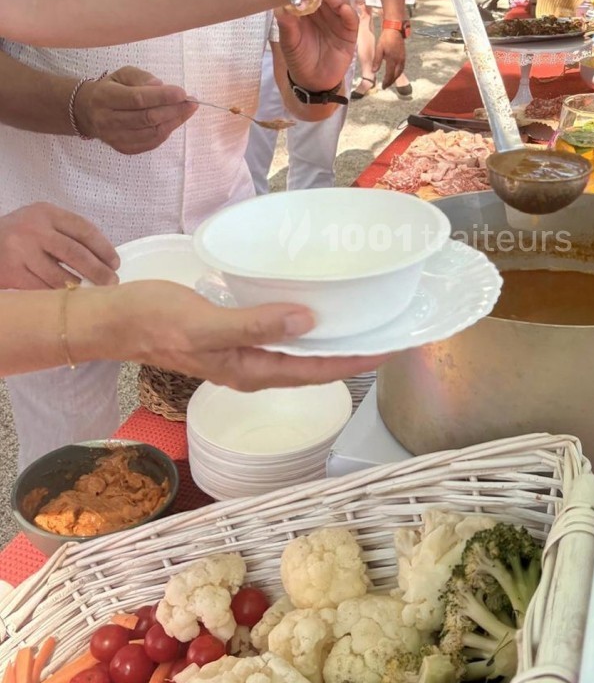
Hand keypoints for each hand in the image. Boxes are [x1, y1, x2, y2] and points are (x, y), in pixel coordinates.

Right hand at [0, 203, 118, 288]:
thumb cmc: (17, 236)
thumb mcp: (39, 223)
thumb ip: (64, 233)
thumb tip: (102, 259)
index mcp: (46, 213)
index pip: (84, 229)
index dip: (104, 248)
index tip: (115, 263)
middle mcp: (33, 229)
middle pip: (75, 253)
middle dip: (98, 270)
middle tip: (111, 283)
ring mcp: (20, 252)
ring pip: (60, 276)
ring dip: (79, 289)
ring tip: (91, 294)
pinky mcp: (11, 272)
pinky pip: (42, 290)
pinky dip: (58, 297)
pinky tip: (67, 300)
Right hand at [74, 66, 195, 154]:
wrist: (87, 112)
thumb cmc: (110, 89)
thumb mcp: (122, 74)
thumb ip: (141, 77)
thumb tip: (159, 86)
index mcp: (104, 98)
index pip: (137, 99)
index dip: (162, 97)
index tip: (182, 92)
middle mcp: (107, 120)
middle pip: (147, 118)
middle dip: (173, 110)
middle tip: (191, 102)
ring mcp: (115, 138)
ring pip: (152, 133)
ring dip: (174, 121)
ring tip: (187, 110)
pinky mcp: (124, 148)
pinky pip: (151, 142)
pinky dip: (166, 131)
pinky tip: (174, 121)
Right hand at [114, 283, 388, 391]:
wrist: (114, 321)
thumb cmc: (155, 320)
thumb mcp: (206, 323)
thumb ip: (255, 324)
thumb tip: (306, 321)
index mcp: (250, 370)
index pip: (316, 371)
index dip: (355, 362)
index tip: (389, 348)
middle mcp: (251, 368)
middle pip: (313, 366)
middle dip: (351, 353)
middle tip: (387, 333)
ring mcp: (241, 355)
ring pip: (297, 354)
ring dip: (329, 342)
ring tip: (360, 323)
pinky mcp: (231, 338)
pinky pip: (278, 337)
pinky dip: (301, 328)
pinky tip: (309, 311)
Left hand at [275, 0, 357, 94]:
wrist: (314, 81)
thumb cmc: (298, 58)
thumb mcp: (288, 42)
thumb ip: (287, 24)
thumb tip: (282, 5)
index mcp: (306, 9)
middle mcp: (322, 10)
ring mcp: (337, 19)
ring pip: (340, 2)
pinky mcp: (349, 30)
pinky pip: (351, 19)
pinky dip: (349, 13)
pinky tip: (344, 10)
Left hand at [375, 29, 405, 87]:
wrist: (394, 29)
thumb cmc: (385, 38)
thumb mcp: (379, 49)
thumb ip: (377, 61)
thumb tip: (374, 71)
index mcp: (392, 59)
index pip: (390, 74)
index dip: (386, 82)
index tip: (383, 87)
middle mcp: (399, 60)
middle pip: (396, 75)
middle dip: (391, 81)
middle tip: (386, 86)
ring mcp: (403, 58)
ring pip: (400, 72)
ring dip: (395, 77)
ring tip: (390, 81)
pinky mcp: (404, 55)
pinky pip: (402, 67)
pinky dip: (398, 72)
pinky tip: (395, 72)